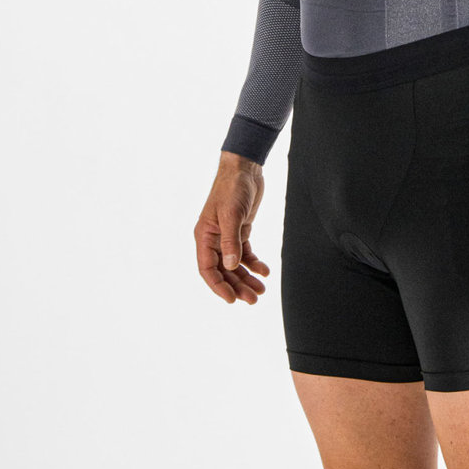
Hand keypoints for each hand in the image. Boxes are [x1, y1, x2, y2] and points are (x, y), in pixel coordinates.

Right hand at [194, 152, 270, 304]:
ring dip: (246, 278)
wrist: (245, 168)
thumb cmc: (232, 188)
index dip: (218, 286)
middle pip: (223, 271)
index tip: (231, 300)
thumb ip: (231, 241)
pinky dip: (254, 263)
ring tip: (261, 290)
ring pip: (235, 265)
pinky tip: (264, 271)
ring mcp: (227, 236)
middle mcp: (213, 239)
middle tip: (254, 299)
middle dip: (237, 286)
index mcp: (204, 236)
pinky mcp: (240, 231)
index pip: (207, 269)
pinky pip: (245, 254)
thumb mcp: (231, 214)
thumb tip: (230, 266)